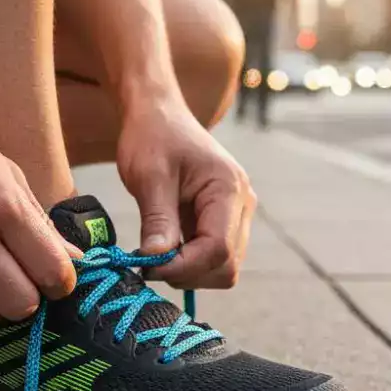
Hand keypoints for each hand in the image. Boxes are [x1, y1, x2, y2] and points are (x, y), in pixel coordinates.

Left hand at [116, 96, 255, 288]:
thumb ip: (157, 220)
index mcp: (228, 189)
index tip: (148, 267)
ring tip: (157, 254)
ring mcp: (236, 215)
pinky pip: (215, 258)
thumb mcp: (149, 176)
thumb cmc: (153, 137)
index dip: (185, 267)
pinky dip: (190, 263)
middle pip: (227, 265)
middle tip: (150, 264)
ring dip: (189, 271)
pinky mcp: (225, 222)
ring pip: (223, 267)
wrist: (159, 116)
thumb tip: (156, 260)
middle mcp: (242, 205)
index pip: (218, 249)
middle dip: (188, 273)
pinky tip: (166, 249)